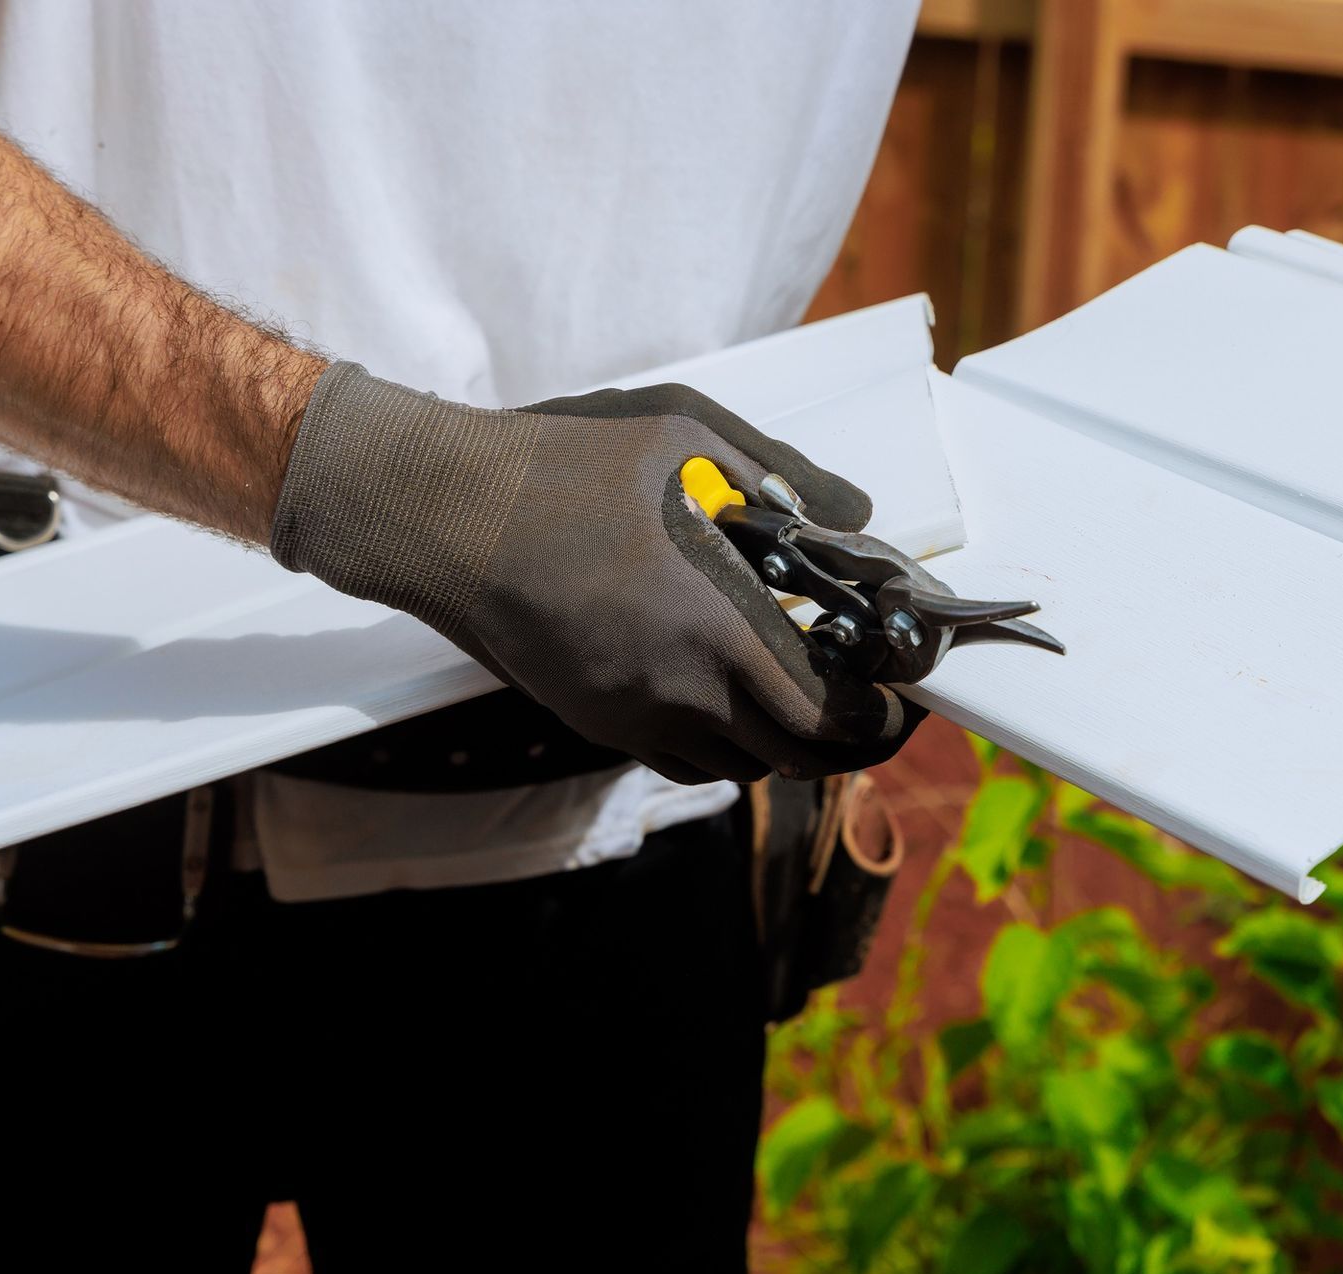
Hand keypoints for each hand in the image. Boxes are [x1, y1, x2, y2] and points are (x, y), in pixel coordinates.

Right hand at [270, 367, 920, 783]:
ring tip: (800, 693)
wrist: (437, 513)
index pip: (824, 714)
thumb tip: (856, 513)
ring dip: (782, 744)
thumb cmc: (557, 463)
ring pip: (738, 769)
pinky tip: (726, 691)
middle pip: (794, 760)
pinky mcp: (592, 719)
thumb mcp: (683, 434)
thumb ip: (783, 477)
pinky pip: (681, 759)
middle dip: (847, 742)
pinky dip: (723, 743)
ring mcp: (628, 715)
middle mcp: (674, 691)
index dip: (880, 718)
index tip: (905, 697)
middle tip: (870, 705)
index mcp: (708, 625)